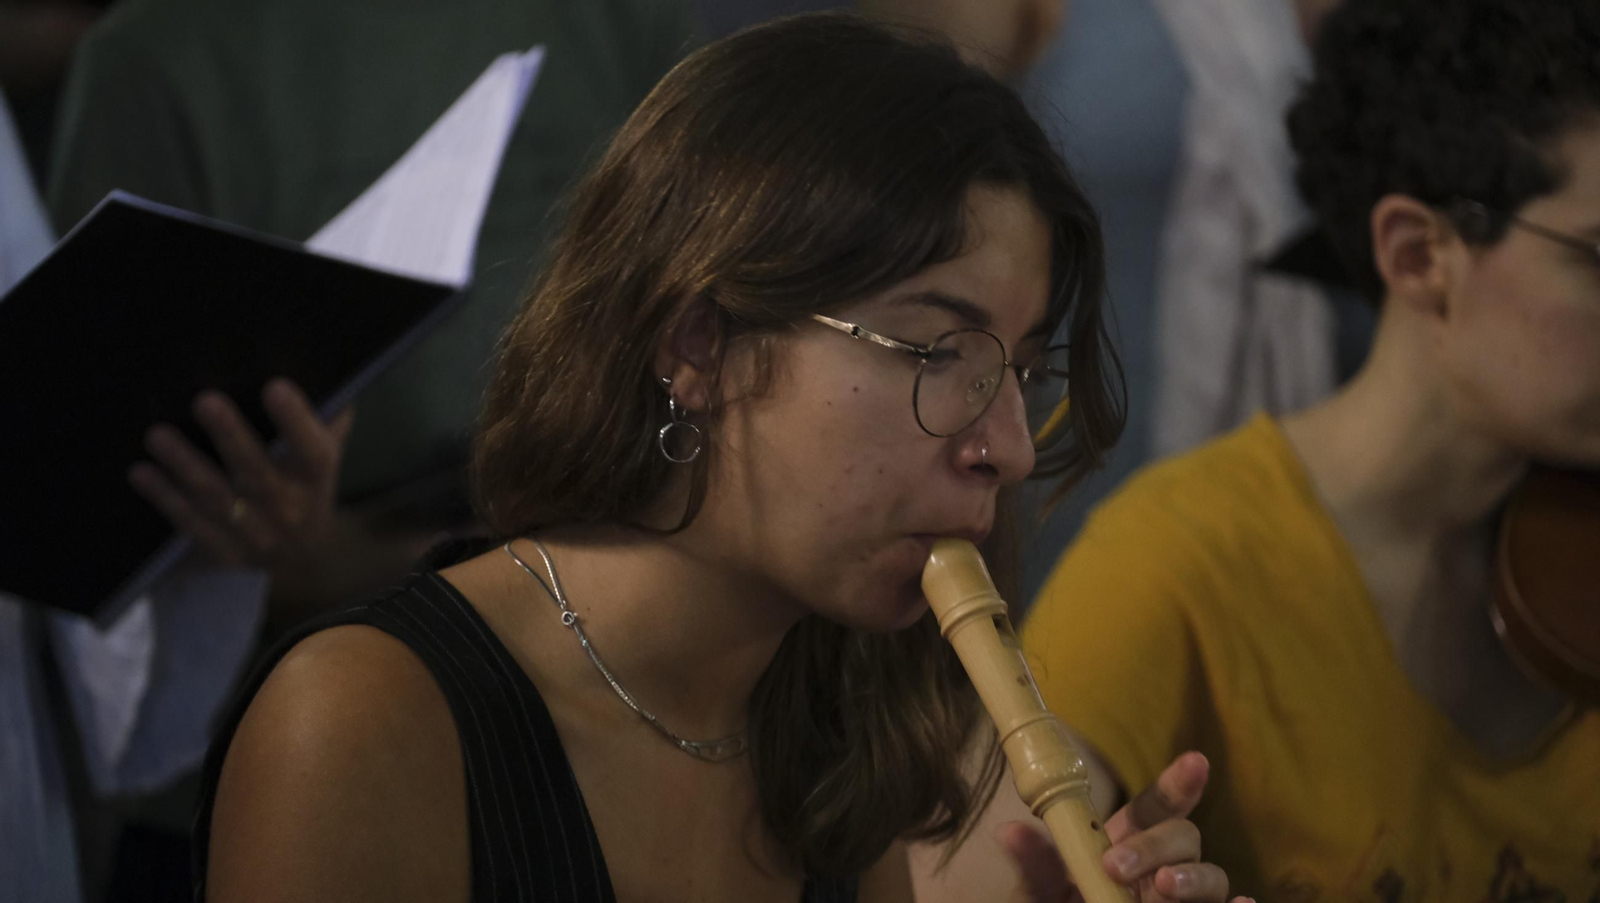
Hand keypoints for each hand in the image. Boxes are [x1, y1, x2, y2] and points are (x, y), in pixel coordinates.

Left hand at [129, 378, 350, 575]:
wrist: (303, 557)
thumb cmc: (307, 484)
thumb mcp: (325, 453)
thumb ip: (327, 417)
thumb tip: (322, 370)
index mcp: (317, 480)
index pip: (314, 451)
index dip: (296, 421)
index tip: (275, 386)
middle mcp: (290, 510)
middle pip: (258, 474)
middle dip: (230, 437)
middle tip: (205, 401)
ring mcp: (256, 536)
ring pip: (217, 499)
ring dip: (185, 466)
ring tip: (157, 435)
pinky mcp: (225, 552)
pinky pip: (191, 524)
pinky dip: (166, 498)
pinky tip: (142, 472)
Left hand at [1003, 752, 1252, 902]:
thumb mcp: (1037, 891)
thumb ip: (1035, 865)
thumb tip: (1009, 831)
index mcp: (1124, 844)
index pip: (1157, 808)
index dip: (1179, 784)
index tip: (1196, 762)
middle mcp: (1160, 869)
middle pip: (1184, 838)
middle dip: (1156, 844)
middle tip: (1115, 864)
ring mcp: (1180, 899)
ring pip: (1212, 878)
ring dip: (1194, 877)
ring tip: (1164, 886)